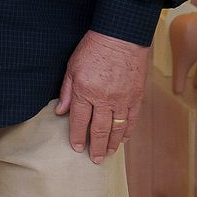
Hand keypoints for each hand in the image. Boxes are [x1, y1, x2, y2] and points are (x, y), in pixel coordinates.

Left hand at [55, 30, 150, 162]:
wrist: (121, 36)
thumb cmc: (93, 48)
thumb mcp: (72, 67)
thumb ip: (67, 91)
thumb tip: (60, 112)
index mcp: (85, 91)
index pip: (79, 121)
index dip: (77, 136)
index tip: (76, 148)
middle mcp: (104, 98)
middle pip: (100, 129)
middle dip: (96, 147)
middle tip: (95, 160)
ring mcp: (122, 98)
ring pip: (117, 127)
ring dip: (113, 143)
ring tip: (109, 153)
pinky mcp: (136, 96)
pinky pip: (132, 118)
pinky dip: (128, 131)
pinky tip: (124, 139)